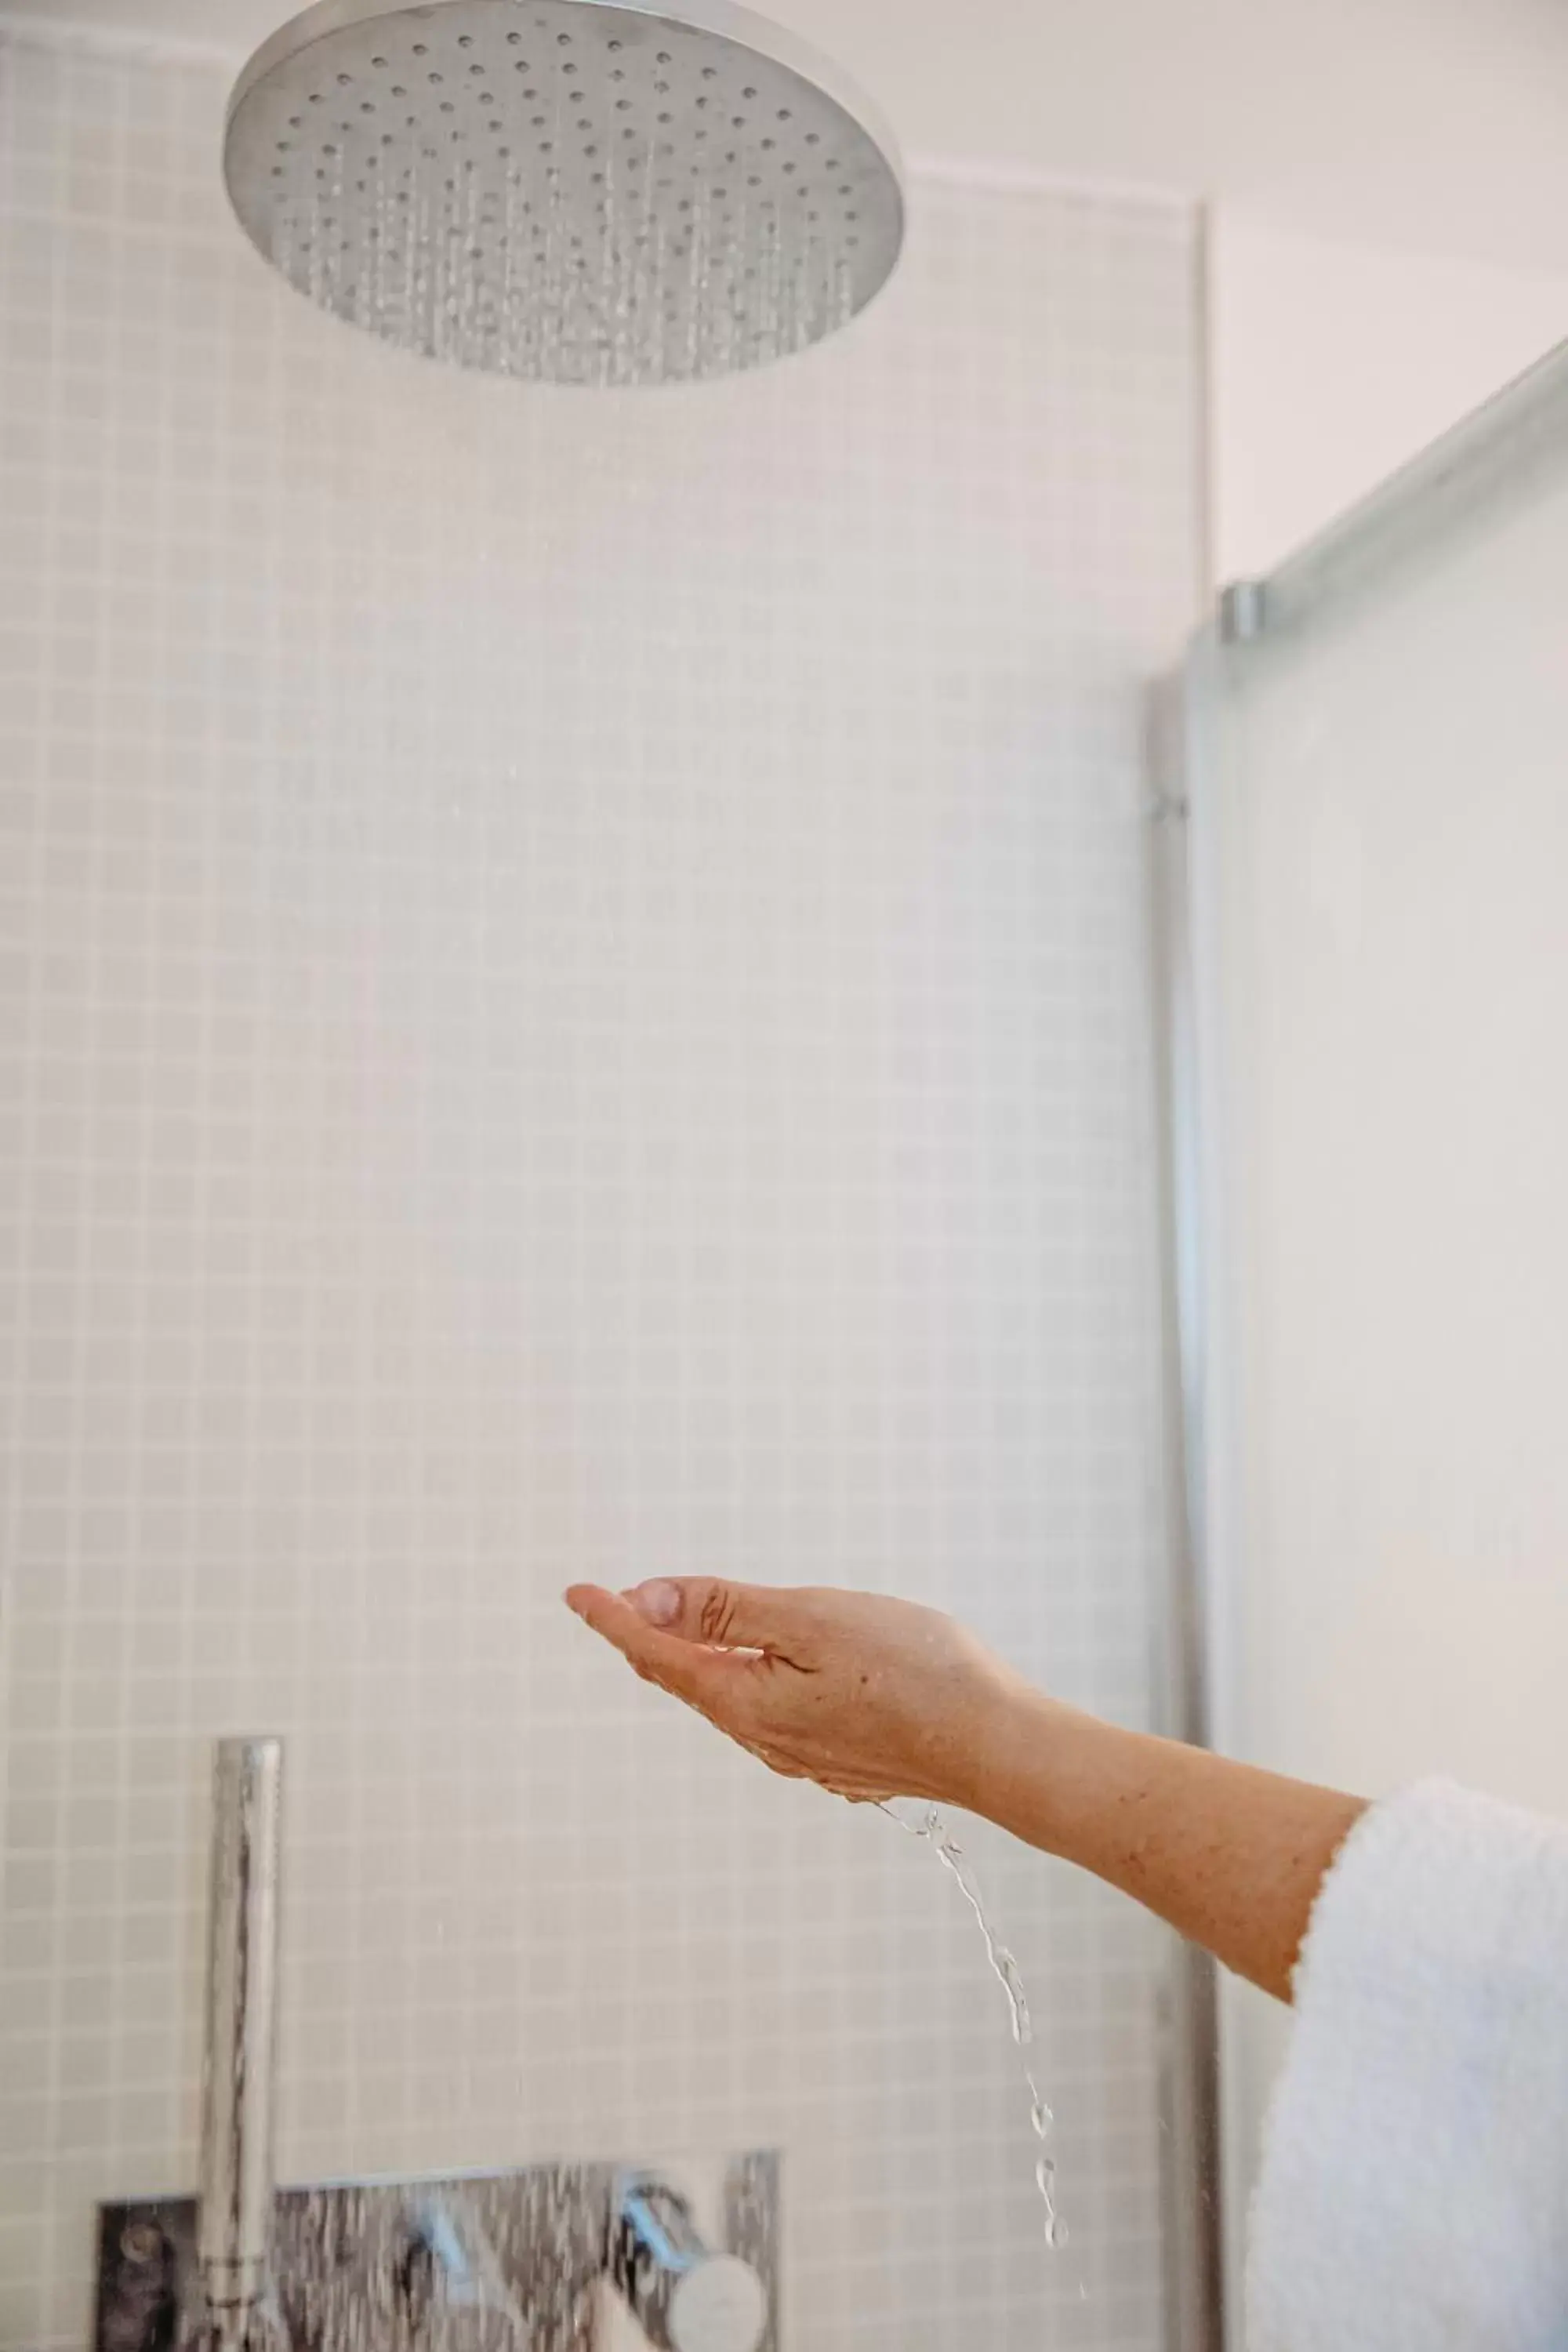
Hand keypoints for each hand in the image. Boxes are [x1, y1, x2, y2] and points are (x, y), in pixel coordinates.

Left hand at [564, 1579, 1021, 1805]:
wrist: (999, 1748)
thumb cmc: (915, 1672)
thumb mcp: (809, 1620)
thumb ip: (726, 1611)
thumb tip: (644, 1601)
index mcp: (745, 1704)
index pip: (659, 1655)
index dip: (614, 1619)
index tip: (577, 1592)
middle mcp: (765, 1740)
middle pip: (690, 1682)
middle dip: (650, 1641)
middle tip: (617, 1604)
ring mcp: (806, 1756)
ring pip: (733, 1701)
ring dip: (702, 1662)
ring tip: (683, 1630)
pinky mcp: (843, 1759)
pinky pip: (774, 1715)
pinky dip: (751, 1682)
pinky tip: (766, 1670)